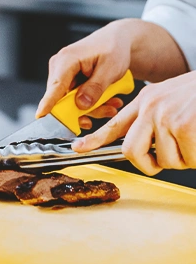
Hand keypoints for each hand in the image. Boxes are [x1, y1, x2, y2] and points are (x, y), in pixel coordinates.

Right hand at [36, 18, 187, 119]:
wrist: (117, 41)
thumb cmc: (114, 48)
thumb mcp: (111, 68)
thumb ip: (95, 87)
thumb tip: (81, 104)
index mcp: (67, 60)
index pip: (55, 86)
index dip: (48, 103)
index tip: (41, 115)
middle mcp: (59, 67)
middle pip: (63, 100)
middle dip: (85, 110)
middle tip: (108, 110)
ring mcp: (62, 76)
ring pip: (71, 103)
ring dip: (93, 108)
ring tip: (112, 104)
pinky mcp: (68, 82)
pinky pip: (75, 100)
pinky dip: (92, 104)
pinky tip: (107, 100)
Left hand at [72, 71, 195, 174]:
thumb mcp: (171, 99)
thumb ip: (154, 120)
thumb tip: (148, 148)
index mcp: (146, 101)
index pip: (114, 124)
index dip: (94, 139)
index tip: (79, 147)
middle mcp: (150, 107)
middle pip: (130, 151)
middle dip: (147, 164)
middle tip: (162, 160)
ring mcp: (165, 115)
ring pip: (164, 160)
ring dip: (183, 159)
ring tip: (194, 139)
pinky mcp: (184, 125)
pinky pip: (187, 160)